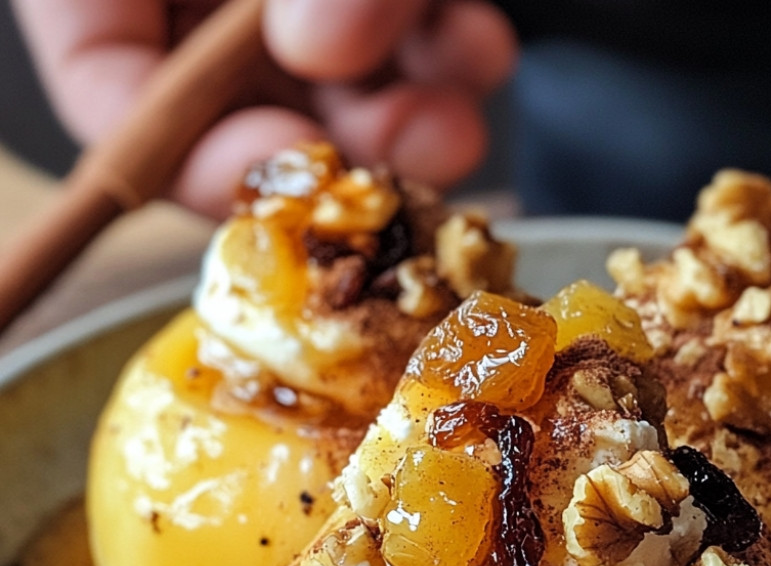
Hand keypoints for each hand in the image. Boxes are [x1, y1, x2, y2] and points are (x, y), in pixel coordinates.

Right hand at [11, 0, 517, 216]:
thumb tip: (322, 41)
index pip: (118, 102)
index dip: (209, 161)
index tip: (294, 168)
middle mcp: (192, 0)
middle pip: (251, 110)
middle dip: (347, 148)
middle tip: (412, 152)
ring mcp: (277, 1)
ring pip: (344, 85)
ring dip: (413, 111)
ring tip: (462, 94)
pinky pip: (404, 38)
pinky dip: (448, 51)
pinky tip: (476, 51)